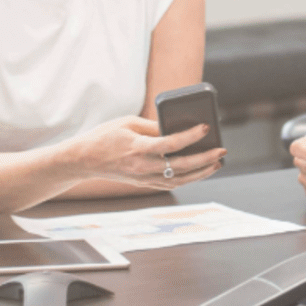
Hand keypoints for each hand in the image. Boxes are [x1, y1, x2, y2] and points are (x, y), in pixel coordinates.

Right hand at [68, 116, 224, 189]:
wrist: (83, 160)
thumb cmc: (105, 136)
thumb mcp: (128, 122)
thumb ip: (154, 126)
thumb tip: (178, 126)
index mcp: (137, 147)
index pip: (170, 143)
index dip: (190, 136)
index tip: (206, 126)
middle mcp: (142, 166)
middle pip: (180, 166)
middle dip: (205, 159)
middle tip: (222, 150)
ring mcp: (143, 177)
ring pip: (179, 179)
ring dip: (202, 172)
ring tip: (218, 162)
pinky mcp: (144, 183)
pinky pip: (171, 183)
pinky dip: (189, 178)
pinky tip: (202, 170)